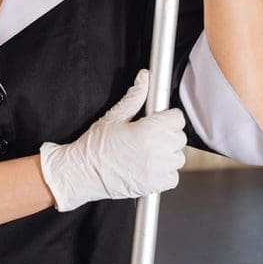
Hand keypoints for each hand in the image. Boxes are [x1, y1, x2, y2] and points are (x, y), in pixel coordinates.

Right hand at [38, 69, 186, 211]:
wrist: (83, 173)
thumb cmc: (95, 146)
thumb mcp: (113, 117)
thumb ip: (134, 97)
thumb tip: (144, 77)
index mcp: (146, 131)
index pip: (177, 118)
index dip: (167, 117)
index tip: (158, 120)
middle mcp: (155, 151)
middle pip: (179, 137)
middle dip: (167, 134)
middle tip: (148, 136)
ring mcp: (157, 170)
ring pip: (178, 157)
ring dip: (167, 154)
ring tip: (147, 152)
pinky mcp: (156, 186)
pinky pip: (174, 176)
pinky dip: (165, 172)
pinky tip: (148, 166)